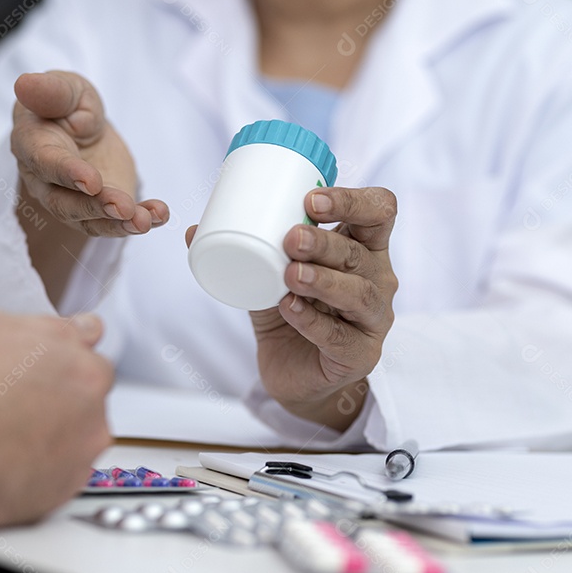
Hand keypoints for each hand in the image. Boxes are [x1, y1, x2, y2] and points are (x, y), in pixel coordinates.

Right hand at [0, 311, 113, 525]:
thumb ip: (44, 326)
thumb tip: (71, 326)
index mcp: (84, 366)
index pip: (88, 352)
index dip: (57, 356)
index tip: (39, 363)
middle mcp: (93, 410)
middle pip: (85, 395)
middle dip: (58, 395)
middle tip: (13, 397)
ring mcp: (81, 453)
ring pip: (74, 435)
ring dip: (50, 432)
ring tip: (3, 431)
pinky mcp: (64, 489)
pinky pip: (58, 472)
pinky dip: (39, 466)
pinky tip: (6, 458)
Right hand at [11, 70, 168, 236]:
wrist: (82, 125)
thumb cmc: (66, 105)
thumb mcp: (65, 89)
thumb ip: (50, 91)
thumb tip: (25, 84)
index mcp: (32, 145)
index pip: (45, 163)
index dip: (67, 173)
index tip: (92, 181)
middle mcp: (45, 182)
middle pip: (65, 202)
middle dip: (96, 207)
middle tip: (124, 207)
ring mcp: (71, 202)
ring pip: (90, 220)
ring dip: (118, 223)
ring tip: (144, 220)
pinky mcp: (99, 211)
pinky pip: (116, 222)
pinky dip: (139, 220)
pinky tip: (158, 215)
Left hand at [187, 187, 397, 430]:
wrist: (295, 373)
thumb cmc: (292, 312)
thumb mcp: (268, 276)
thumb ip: (243, 250)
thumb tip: (192, 230)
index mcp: (363, 248)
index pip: (378, 212)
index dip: (351, 200)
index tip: (311, 199)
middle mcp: (377, 279)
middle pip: (359, 252)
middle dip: (324, 242)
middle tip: (290, 238)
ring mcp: (373, 319)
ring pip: (358, 293)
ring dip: (322, 279)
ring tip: (291, 274)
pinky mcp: (359, 355)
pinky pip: (340, 336)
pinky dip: (312, 321)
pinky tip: (290, 309)